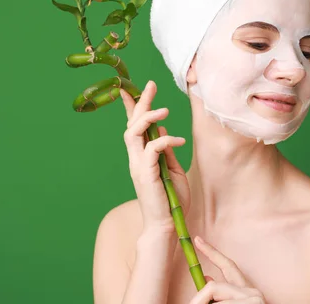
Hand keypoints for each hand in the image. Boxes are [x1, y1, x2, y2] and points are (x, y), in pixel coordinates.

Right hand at [120, 80, 190, 233]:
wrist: (167, 225)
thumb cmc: (171, 199)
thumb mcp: (172, 170)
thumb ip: (164, 151)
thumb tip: (161, 130)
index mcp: (141, 156)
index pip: (133, 127)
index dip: (131, 107)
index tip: (131, 88)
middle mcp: (136, 158)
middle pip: (131, 124)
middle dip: (140, 102)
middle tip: (151, 84)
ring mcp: (138, 165)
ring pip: (133, 132)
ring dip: (148, 117)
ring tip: (165, 110)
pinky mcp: (145, 173)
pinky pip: (151, 149)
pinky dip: (165, 140)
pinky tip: (179, 141)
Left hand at [189, 236, 265, 303]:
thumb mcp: (226, 303)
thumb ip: (218, 292)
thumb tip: (207, 277)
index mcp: (245, 290)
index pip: (227, 266)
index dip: (211, 252)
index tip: (197, 240)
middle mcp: (253, 291)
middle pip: (214, 286)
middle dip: (200, 298)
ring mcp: (254, 298)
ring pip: (214, 293)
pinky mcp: (254, 303)